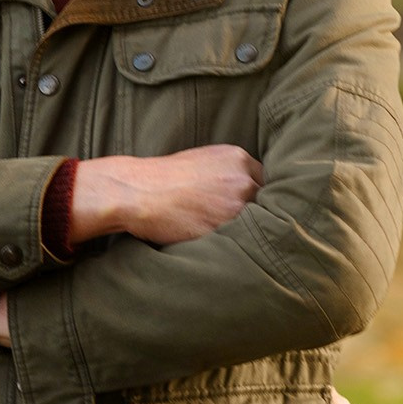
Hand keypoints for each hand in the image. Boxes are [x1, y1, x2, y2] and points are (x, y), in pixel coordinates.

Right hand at [72, 145, 262, 245]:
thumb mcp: (200, 161)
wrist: (136, 192)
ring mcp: (236, 205)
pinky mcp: (225, 229)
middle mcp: (243, 179)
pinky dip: (236, 244)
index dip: (258, 196)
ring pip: (258, 223)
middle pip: (267, 202)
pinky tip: (223, 244)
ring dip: (249, 231)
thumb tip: (246, 190)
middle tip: (245, 226)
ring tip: (232, 237)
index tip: (250, 207)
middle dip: (256, 213)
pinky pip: (242, 240)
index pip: (265, 180)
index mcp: (238, 158)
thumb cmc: (161, 179)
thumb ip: (228, 172)